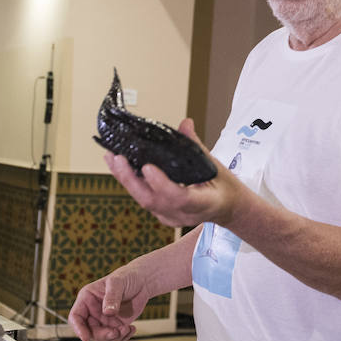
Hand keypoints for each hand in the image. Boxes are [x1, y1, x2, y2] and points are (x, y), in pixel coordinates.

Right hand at [67, 265, 152, 340]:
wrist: (142, 281)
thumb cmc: (126, 277)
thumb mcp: (117, 282)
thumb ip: (112, 297)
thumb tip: (108, 313)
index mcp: (87, 299)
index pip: (76, 316)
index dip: (78, 328)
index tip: (85, 338)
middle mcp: (93, 312)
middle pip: (90, 331)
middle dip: (103, 335)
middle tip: (117, 332)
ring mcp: (104, 320)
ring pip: (103, 338)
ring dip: (115, 338)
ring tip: (128, 328)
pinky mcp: (115, 325)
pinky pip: (115, 338)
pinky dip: (123, 337)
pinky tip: (131, 329)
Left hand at [106, 118, 241, 228]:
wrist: (229, 209)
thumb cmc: (224, 188)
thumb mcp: (217, 166)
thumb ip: (197, 147)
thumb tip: (185, 123)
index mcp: (202, 203)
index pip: (178, 197)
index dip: (161, 184)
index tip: (148, 167)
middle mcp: (183, 214)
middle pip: (152, 201)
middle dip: (131, 180)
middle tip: (118, 158)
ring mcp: (171, 217)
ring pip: (143, 201)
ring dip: (126, 179)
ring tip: (112, 158)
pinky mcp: (163, 214)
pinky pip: (143, 199)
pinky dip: (131, 183)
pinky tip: (120, 168)